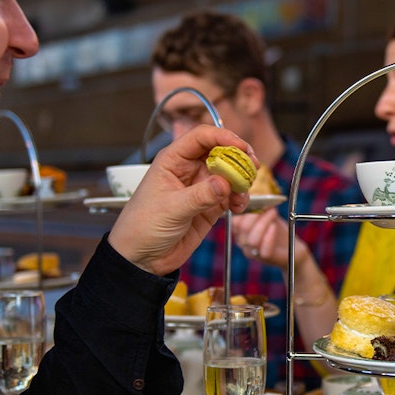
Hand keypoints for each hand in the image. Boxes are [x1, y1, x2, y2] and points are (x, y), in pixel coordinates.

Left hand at [108, 126, 251, 274]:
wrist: (142, 257)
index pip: (201, 137)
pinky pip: (231, 195)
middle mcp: (188, 170)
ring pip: (229, 173)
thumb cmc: (143, 227)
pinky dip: (239, 198)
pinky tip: (238, 208)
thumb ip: (200, 195)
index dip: (223, 137)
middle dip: (238, 157)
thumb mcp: (171, 209)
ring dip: (241, 180)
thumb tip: (225, 183)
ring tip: (243, 194)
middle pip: (220, 152)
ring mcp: (201, 187)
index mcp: (173, 161)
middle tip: (252, 167)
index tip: (241, 147)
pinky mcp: (210, 206)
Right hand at [229, 207, 311, 270]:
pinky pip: (264, 249)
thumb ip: (261, 208)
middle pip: (242, 228)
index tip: (257, 201)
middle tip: (269, 208)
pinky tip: (274, 227)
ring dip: (264, 223)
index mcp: (240, 230)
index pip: (234, 221)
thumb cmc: (278, 230)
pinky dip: (270, 236)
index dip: (244, 210)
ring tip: (273, 214)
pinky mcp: (265, 258)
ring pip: (252, 239)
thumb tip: (258, 197)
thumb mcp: (268, 215)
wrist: (293, 248)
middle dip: (256, 215)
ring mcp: (253, 252)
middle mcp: (243, 242)